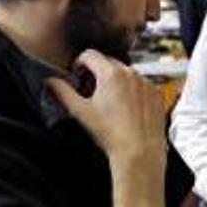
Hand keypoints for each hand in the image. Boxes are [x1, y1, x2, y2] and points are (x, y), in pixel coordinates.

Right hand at [46, 49, 166, 165]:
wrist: (139, 151)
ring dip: (115, 80)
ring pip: (126, 73)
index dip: (79, 63)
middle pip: (108, 62)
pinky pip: (141, 84)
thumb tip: (50, 80)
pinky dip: (132, 90)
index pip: (90, 54)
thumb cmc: (110, 133)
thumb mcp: (80, 112)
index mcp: (111, 73)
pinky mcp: (157, 94)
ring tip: (109, 101)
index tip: (77, 74)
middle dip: (97, 72)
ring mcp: (146, 82)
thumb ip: (63, 92)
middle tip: (90, 90)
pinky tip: (127, 108)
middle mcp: (131, 73)